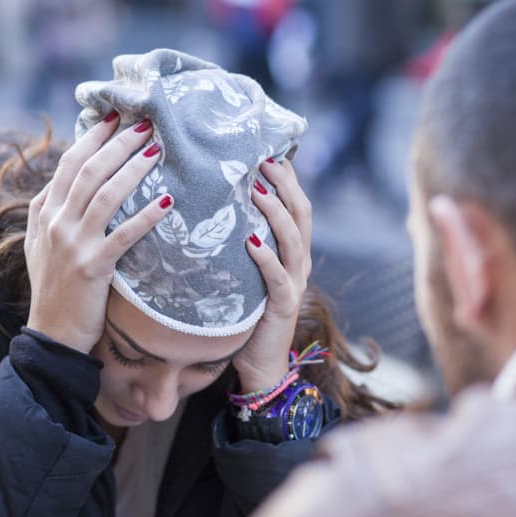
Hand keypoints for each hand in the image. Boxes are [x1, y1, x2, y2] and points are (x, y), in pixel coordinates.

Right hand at [24, 116, 172, 352]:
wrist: (52, 335)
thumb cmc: (53, 289)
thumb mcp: (39, 244)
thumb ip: (47, 210)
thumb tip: (61, 179)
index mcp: (46, 212)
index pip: (69, 164)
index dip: (93, 137)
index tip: (115, 116)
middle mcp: (57, 223)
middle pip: (89, 171)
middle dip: (118, 144)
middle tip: (145, 125)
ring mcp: (73, 244)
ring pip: (104, 195)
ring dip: (133, 170)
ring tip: (157, 151)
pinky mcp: (92, 267)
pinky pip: (123, 235)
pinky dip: (145, 216)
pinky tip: (166, 201)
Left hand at [231, 158, 312, 391]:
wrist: (260, 365)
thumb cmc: (248, 314)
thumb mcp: (247, 272)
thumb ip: (241, 242)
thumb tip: (214, 207)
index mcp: (292, 251)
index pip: (296, 204)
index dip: (287, 177)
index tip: (267, 151)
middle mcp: (299, 262)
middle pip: (301, 213)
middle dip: (285, 184)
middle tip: (263, 160)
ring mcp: (295, 283)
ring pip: (294, 239)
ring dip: (276, 212)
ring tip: (257, 190)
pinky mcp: (284, 305)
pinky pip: (278, 276)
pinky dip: (266, 256)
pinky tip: (252, 241)